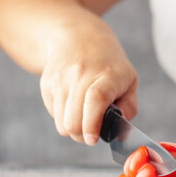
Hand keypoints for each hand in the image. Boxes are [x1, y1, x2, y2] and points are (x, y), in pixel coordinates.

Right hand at [39, 25, 137, 144]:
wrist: (78, 37)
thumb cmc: (109, 64)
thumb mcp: (129, 80)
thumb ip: (129, 107)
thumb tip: (119, 130)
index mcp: (107, 74)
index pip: (96, 99)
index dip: (92, 123)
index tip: (93, 139)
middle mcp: (81, 75)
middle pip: (74, 119)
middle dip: (83, 136)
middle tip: (92, 134)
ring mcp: (61, 79)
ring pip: (62, 122)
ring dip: (73, 129)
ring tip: (84, 119)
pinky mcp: (47, 84)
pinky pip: (54, 114)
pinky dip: (64, 117)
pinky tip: (74, 104)